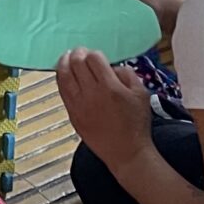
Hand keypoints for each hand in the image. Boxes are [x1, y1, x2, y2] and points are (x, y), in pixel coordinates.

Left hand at [56, 48, 155, 167]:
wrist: (126, 152)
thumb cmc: (136, 124)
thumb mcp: (141, 94)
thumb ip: (127, 74)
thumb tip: (111, 66)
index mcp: (110, 87)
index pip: (94, 59)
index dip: (94, 53)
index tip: (96, 56)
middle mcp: (92, 94)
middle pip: (76, 63)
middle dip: (77, 53)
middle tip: (79, 52)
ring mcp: (79, 105)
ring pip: (64, 75)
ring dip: (64, 62)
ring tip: (66, 57)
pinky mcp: (72, 115)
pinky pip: (61, 91)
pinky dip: (61, 79)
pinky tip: (64, 74)